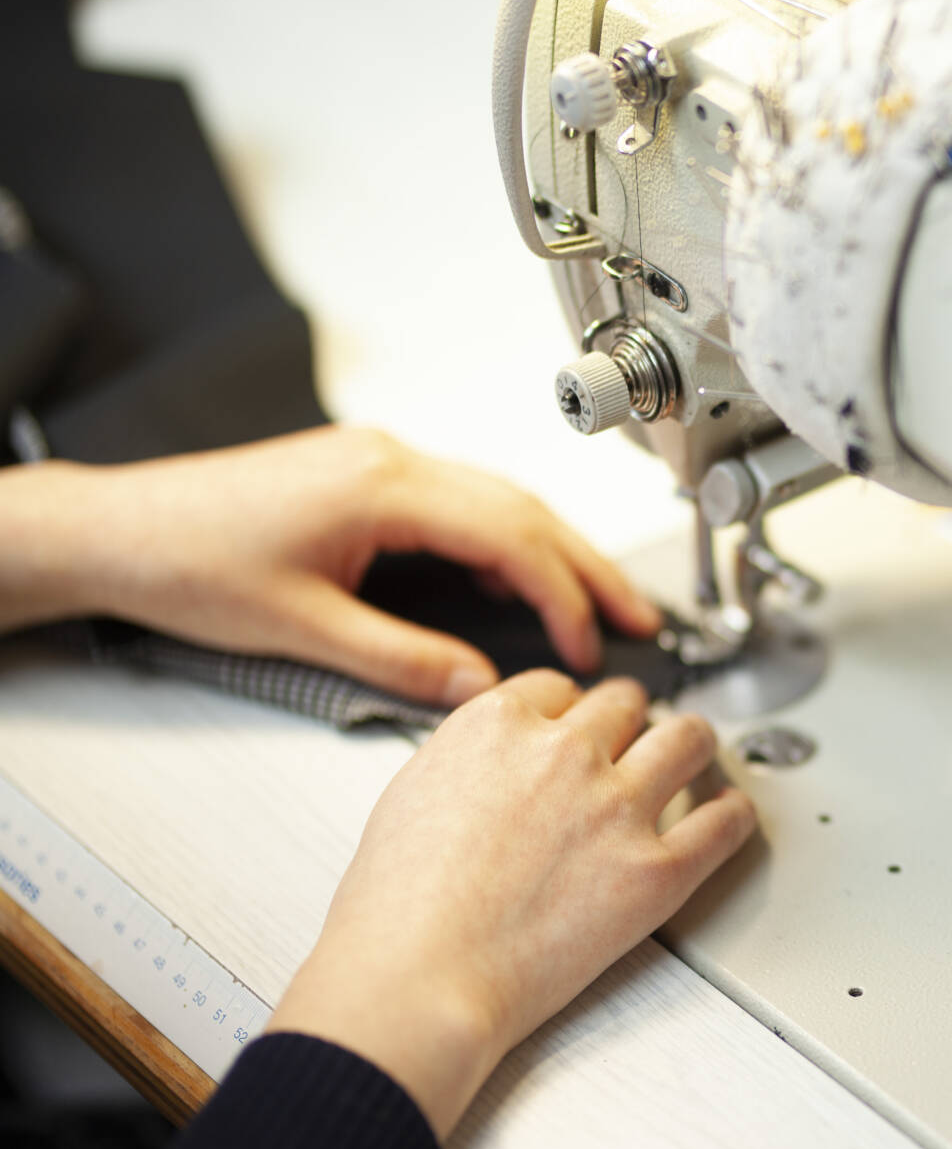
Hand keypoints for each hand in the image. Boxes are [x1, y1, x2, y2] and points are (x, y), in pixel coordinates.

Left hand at [6, 426, 659, 703]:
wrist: (115, 529)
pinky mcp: (367, 475)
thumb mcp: (300, 630)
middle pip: (524, 509)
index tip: (588, 646)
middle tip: (639, 620)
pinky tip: (523, 583)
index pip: (510, 536)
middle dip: (589, 568)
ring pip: (502, 501)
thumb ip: (401, 660)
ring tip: (601, 605)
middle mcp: (390, 460)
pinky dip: (510, 543)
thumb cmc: (184, 563)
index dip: (563, 595)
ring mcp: (381, 462)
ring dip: (557, 554)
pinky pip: (466, 503)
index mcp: (382, 486)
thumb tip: (479, 688)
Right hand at [267, 671, 756, 1135]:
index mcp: (498, 725)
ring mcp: (618, 808)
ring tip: (697, 757)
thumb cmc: (397, 910)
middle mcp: (566, 753)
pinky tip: (730, 813)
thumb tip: (493, 763)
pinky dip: (732, 814)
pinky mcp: (657, 870)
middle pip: (626, 704)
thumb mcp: (410, 794)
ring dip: (692, 744)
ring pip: (688, 739)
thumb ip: (468, 762)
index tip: (578, 727)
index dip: (571, 711)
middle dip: (629, 721)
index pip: (559, 688)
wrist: (419, 979)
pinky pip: (722, 824)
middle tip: (635, 741)